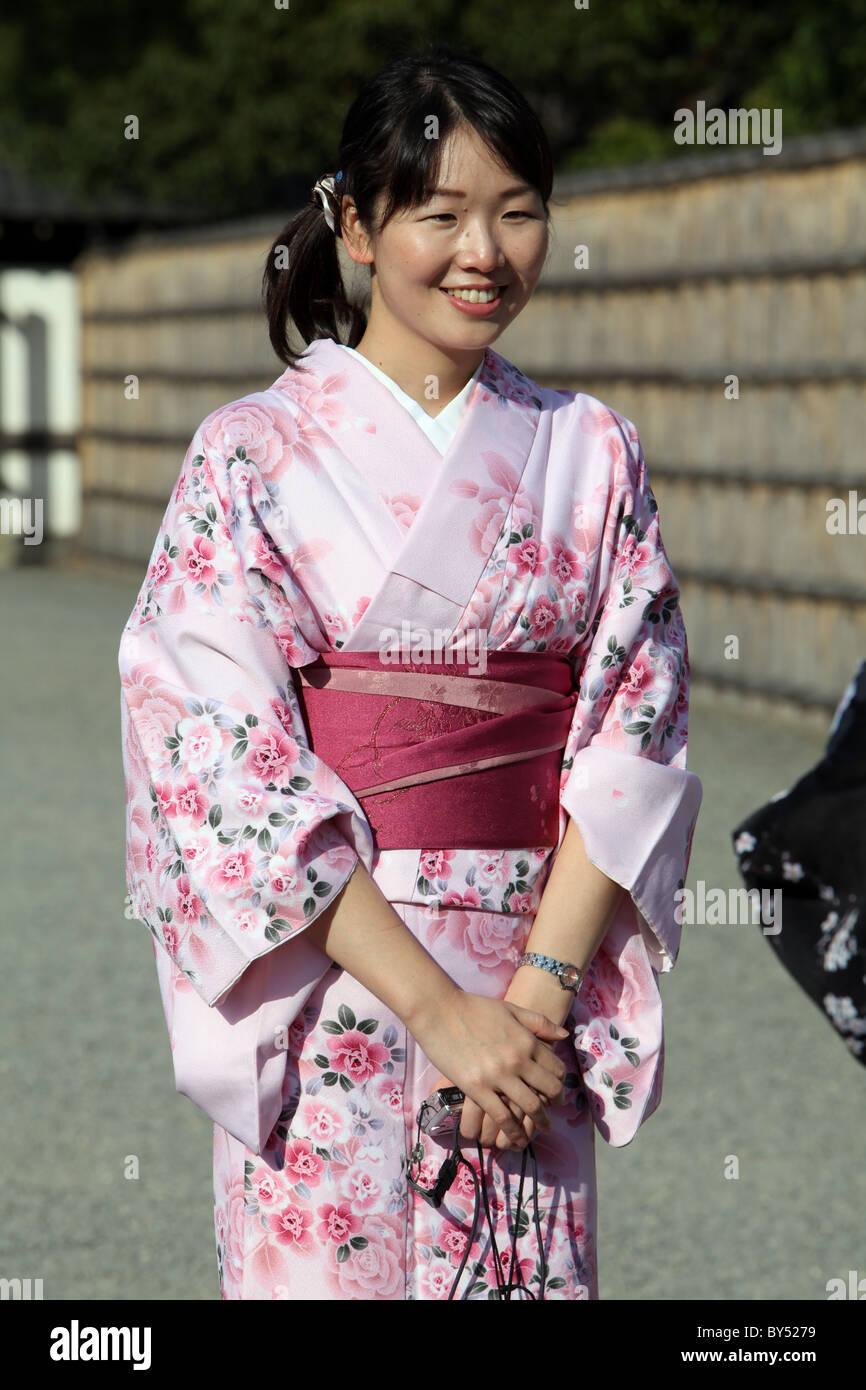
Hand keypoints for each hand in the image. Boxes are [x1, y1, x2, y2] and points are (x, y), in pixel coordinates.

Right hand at [409, 989, 567, 1149]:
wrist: (439, 1011)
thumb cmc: (473, 1007)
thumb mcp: (511, 1009)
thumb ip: (539, 1022)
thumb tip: (564, 1035)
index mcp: (527, 1040)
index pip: (556, 1067)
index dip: (561, 1082)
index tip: (557, 1091)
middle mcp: (518, 1060)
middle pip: (549, 1089)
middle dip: (555, 1104)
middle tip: (554, 1111)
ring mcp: (498, 1076)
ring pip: (530, 1106)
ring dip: (540, 1122)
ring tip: (542, 1130)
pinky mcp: (477, 1089)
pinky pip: (502, 1116)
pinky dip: (513, 1131)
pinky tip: (516, 1139)